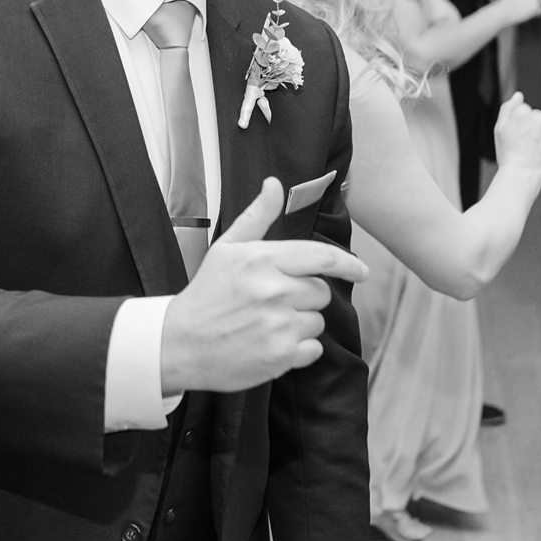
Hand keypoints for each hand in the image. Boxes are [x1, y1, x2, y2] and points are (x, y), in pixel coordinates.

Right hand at [158, 177, 368, 394]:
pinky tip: (271, 343)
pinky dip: (299, 349)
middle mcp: (274, 291)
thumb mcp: (227, 249)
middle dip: (305, 296)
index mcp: (262, 260)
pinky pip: (313, 349)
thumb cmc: (206, 294)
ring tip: (267, 324)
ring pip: (317, 321)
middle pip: (321, 292)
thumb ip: (257, 216)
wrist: (178, 343)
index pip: (321, 257)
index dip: (348, 264)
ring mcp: (278, 325)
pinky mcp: (280, 356)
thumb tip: (274, 184)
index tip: (362, 271)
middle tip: (274, 301)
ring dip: (300, 323)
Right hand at [492, 93, 540, 184]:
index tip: (514, 137)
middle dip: (532, 128)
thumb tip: (518, 95)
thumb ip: (508, 108)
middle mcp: (540, 117)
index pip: (523, 111)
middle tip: (522, 145)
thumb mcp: (500, 128)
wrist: (521, 176)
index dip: (518, 124)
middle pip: (537, 118)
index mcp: (524, 111)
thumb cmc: (508, 153)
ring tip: (532, 151)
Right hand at [493, 0, 540, 24]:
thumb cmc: (508, 5)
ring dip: (531, 10)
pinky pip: (540, 12)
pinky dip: (533, 15)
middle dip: (531, 4)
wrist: (501, 12)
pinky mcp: (537, 5)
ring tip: (520, 9)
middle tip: (520, 6)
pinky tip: (524, 13)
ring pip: (539, 5)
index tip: (520, 1)